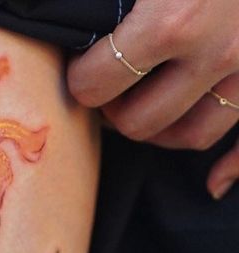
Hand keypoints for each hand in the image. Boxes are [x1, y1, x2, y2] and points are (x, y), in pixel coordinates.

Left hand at [67, 0, 238, 198]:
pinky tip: (214, 183)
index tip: (80, 69)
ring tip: (144, 114)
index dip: (81, 80)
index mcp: (174, 19)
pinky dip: (234, 167)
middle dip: (116, 112)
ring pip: (194, 136)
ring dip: (161, 134)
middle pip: (142, 120)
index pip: (98, 82)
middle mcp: (218, 53)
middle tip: (108, 95)